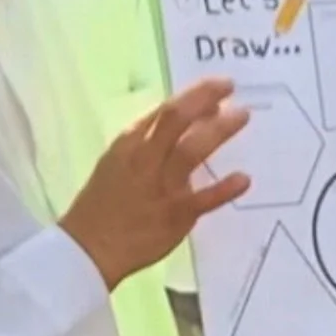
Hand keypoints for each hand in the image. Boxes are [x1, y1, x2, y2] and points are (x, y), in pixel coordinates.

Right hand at [62, 80, 251, 289]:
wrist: (91, 247)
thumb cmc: (102, 203)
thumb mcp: (116, 162)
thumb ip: (144, 143)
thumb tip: (172, 124)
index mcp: (129, 144)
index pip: (165, 111)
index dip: (194, 96)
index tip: (216, 89)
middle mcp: (146, 158)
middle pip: (178, 119)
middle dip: (206, 99)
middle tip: (231, 88)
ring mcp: (163, 186)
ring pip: (193, 150)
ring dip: (220, 130)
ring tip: (242, 116)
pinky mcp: (177, 214)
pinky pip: (206, 198)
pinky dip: (226, 188)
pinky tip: (244, 179)